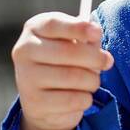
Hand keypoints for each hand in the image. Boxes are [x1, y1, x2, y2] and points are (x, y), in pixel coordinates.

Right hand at [11, 12, 112, 129]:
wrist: (43, 104)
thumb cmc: (64, 63)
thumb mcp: (72, 45)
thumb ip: (86, 39)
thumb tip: (98, 39)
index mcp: (34, 29)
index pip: (57, 23)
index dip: (81, 28)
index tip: (97, 33)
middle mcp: (24, 52)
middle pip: (74, 54)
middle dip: (96, 60)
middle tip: (105, 64)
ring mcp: (27, 80)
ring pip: (79, 79)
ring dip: (92, 83)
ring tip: (87, 83)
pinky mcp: (36, 105)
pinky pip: (77, 101)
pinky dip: (84, 102)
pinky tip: (76, 100)